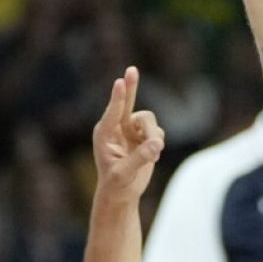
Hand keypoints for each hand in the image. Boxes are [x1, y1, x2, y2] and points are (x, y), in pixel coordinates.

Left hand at [93, 67, 163, 199]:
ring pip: (149, 120)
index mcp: (104, 134)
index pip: (113, 112)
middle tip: (132, 69)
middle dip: (131, 87)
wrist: (122, 192)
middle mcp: (117, 127)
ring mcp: (130, 129)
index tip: (119, 82)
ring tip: (154, 154)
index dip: (118, 97)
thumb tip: (158, 144)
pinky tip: (152, 157)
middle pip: (128, 101)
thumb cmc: (116, 184)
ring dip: (154, 135)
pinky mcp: (144, 135)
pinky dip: (158, 143)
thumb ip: (141, 158)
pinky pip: (158, 131)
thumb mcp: (125, 174)